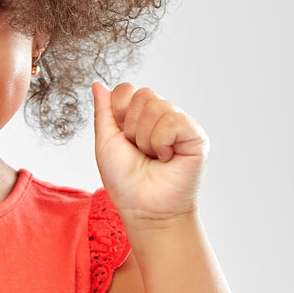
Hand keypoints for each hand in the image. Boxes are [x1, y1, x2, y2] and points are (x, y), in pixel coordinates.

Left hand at [91, 81, 208, 225]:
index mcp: (141, 116)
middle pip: (142, 95)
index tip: (123, 138)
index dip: (118, 113)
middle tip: (139, 151)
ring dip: (146, 139)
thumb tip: (97, 84)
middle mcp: (163, 116)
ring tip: (153, 157)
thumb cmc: (125, 181)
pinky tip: (166, 158)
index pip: (126, 89)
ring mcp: (181, 124)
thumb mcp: (105, 142)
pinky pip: (173, 121)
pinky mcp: (195, 135)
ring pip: (156, 107)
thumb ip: (103, 112)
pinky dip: (161, 143)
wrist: (143, 208)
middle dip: (131, 128)